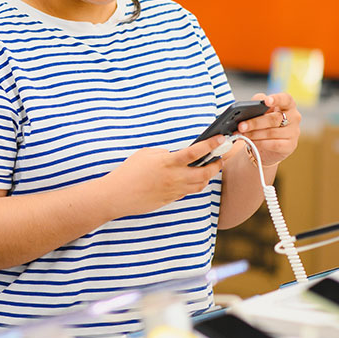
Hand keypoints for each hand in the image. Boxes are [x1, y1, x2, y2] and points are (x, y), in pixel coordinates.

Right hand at [104, 136, 229, 214]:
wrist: (118, 195)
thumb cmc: (129, 172)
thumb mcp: (146, 154)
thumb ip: (164, 153)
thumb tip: (175, 155)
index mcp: (168, 162)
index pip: (196, 152)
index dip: (211, 144)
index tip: (220, 138)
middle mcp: (175, 177)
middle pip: (206, 172)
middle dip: (216, 165)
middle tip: (218, 158)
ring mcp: (174, 190)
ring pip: (200, 184)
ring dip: (207, 176)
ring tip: (208, 168)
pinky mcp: (171, 199)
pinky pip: (189, 191)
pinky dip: (195, 184)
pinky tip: (193, 178)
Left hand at [236, 92, 300, 166]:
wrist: (267, 144)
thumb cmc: (264, 123)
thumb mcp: (261, 110)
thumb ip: (257, 104)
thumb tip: (250, 105)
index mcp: (288, 104)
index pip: (285, 99)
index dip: (276, 99)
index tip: (266, 101)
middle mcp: (294, 117)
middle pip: (274, 119)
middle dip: (255, 122)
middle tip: (241, 126)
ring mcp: (294, 132)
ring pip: (272, 132)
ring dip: (254, 134)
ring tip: (242, 134)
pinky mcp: (290, 145)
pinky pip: (274, 144)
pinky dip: (260, 143)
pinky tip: (251, 142)